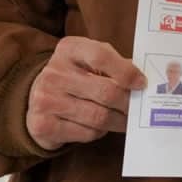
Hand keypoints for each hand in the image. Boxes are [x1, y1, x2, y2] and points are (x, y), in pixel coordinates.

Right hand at [25, 37, 146, 150]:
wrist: (37, 97)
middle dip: (128, 102)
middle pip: (105, 91)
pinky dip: (100, 132)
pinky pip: (86, 133)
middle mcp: (54, 72)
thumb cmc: (75, 75)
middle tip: (139, 108)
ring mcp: (45, 99)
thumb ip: (115, 65)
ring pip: (98, 116)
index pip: (101, 56)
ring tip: (126, 119)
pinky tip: (101, 126)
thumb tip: (144, 81)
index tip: (142, 83)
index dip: (126, 71)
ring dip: (118, 121)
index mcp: (69, 49)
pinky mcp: (43, 125)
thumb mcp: (90, 60)